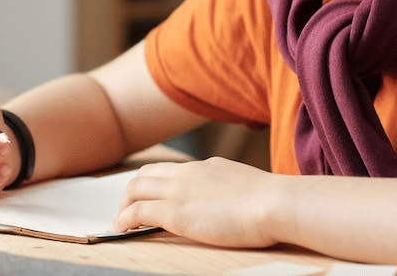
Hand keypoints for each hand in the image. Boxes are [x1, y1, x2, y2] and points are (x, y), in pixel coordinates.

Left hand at [113, 157, 283, 248]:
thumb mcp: (248, 188)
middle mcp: (188, 174)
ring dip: (124, 205)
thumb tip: (234, 203)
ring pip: (135, 189)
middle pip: (146, 174)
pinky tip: (121, 229)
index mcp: (207, 168)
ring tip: (120, 221)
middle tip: (129, 209)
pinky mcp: (174, 212)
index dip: (155, 183)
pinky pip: (137, 211)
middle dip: (133, 192)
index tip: (150, 196)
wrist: (275, 203)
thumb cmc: (274, 203)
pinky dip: (124, 219)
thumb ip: (232, 192)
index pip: (170, 170)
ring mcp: (178, 191)